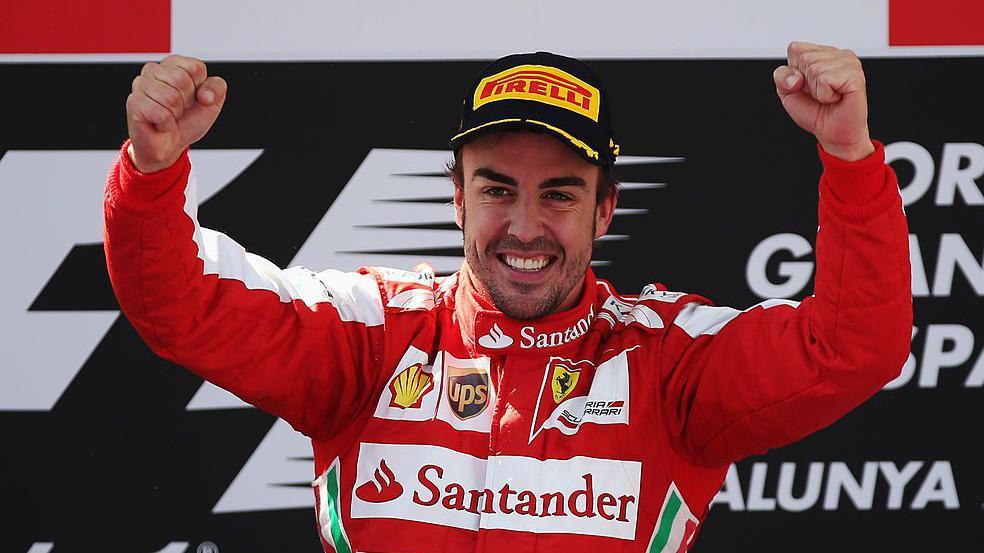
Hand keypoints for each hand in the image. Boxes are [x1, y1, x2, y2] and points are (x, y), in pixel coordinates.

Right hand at [126, 55, 226, 172]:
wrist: (171, 145)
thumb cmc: (187, 120)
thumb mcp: (212, 103)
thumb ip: (217, 88)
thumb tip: (205, 94)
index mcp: (173, 64)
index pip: (196, 67)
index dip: (200, 88)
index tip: (193, 98)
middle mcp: (153, 70)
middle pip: (181, 80)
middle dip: (187, 101)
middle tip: (179, 109)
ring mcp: (140, 85)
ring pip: (170, 97)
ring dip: (176, 114)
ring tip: (169, 116)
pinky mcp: (134, 103)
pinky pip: (161, 113)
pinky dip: (166, 124)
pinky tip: (160, 123)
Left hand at [773, 42, 874, 161]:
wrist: (832, 132)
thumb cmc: (815, 111)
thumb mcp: (788, 93)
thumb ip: (782, 77)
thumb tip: (795, 76)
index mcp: (822, 53)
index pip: (795, 49)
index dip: (794, 72)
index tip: (806, 87)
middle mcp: (838, 54)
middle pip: (804, 58)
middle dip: (806, 83)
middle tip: (820, 94)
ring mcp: (849, 62)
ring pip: (815, 68)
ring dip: (816, 91)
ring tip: (829, 97)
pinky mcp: (855, 74)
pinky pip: (825, 80)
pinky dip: (825, 95)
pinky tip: (836, 98)